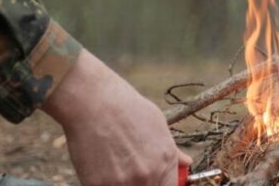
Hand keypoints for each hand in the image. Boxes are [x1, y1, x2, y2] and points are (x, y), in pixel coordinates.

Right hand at [42, 50, 191, 184]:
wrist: (92, 100)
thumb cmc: (125, 107)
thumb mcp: (158, 124)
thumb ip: (172, 151)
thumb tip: (186, 163)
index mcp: (165, 161)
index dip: (163, 185)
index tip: (156, 181)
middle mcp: (148, 176)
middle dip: (144, 184)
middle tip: (132, 172)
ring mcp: (122, 183)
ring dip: (124, 184)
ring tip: (116, 166)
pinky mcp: (97, 185)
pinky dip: (105, 184)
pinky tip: (101, 168)